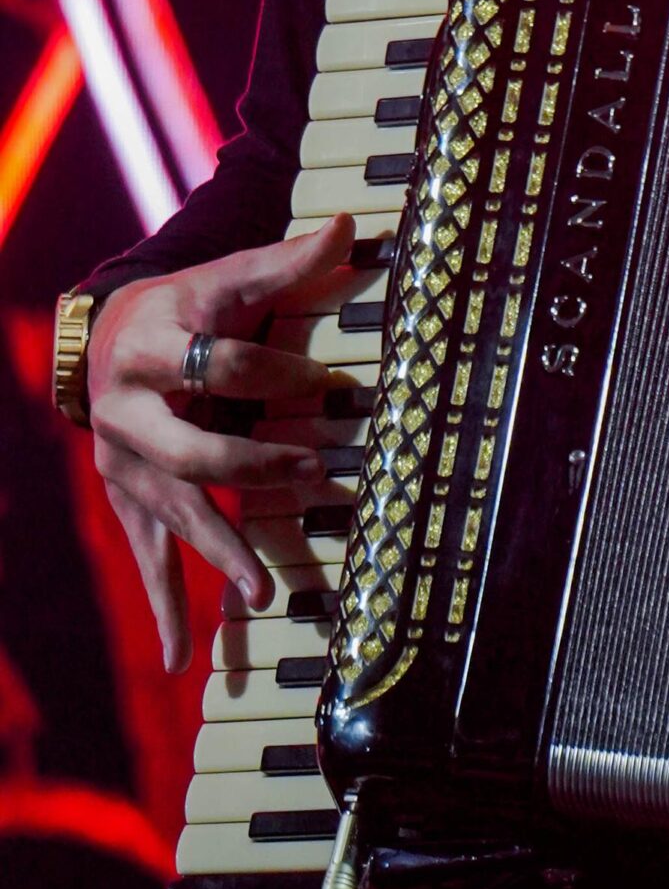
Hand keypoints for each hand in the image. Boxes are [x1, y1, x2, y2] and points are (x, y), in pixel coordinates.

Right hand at [88, 215, 353, 672]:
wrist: (102, 334)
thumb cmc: (182, 304)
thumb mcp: (225, 277)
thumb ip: (285, 261)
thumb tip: (347, 229)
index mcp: (154, 346)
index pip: (221, 363)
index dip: (279, 372)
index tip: (332, 387)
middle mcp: (129, 409)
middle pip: (187, 448)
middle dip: (249, 465)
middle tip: (312, 471)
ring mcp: (123, 462)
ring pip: (170, 510)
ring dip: (217, 549)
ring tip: (261, 589)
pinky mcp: (126, 497)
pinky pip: (146, 556)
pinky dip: (165, 609)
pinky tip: (182, 659)